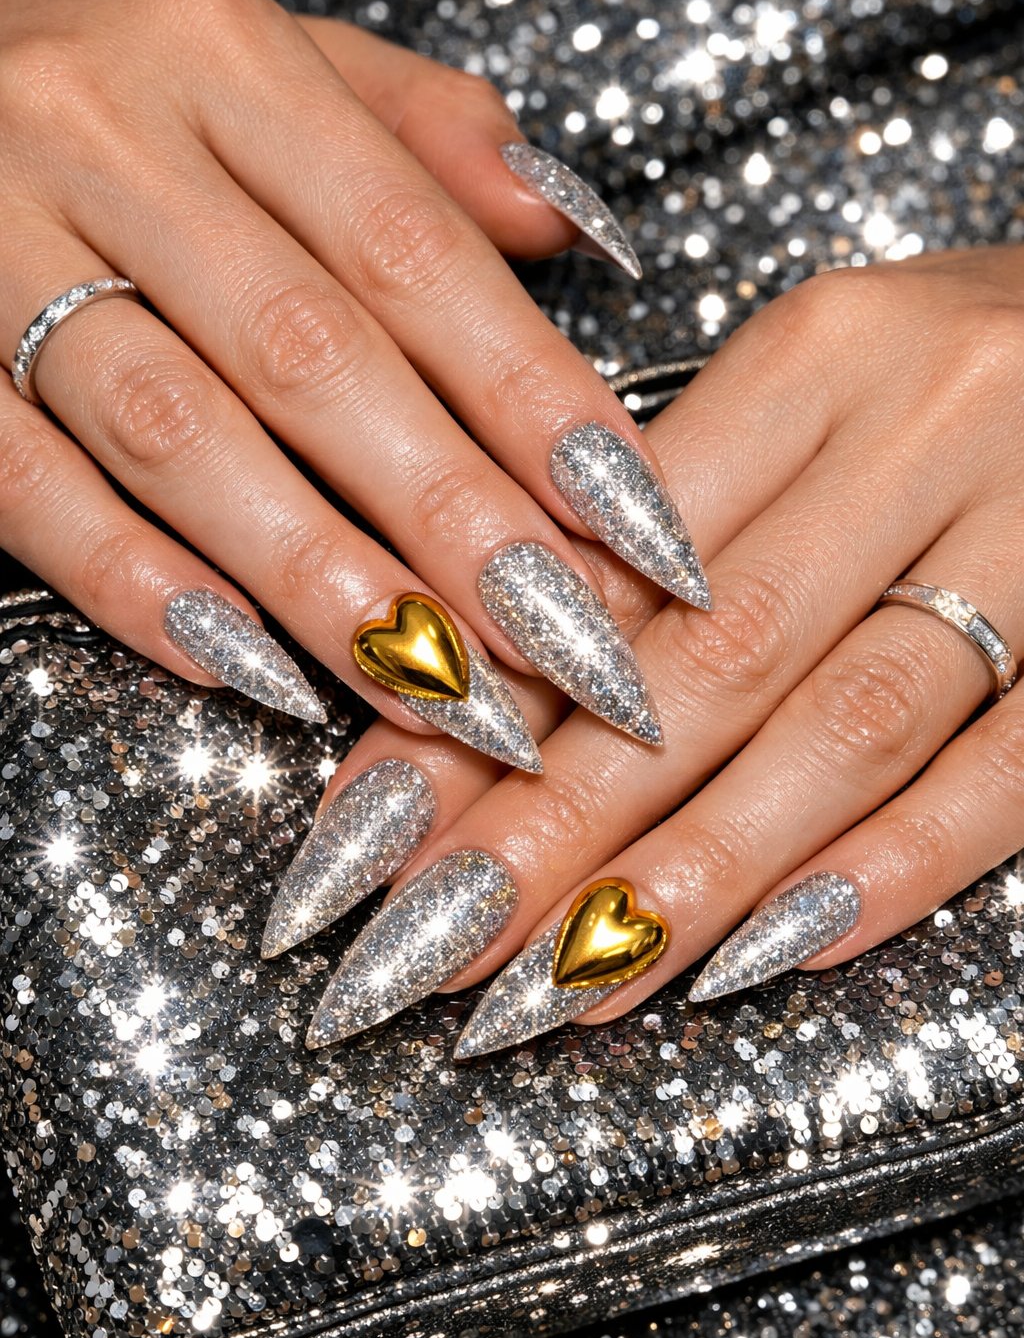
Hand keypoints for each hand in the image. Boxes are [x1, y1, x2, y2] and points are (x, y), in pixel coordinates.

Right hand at [0, 0, 705, 767]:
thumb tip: (570, 226)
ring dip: (318, 576)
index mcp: (226, 62)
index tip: (635, 527)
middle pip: (314, 359)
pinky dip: (132, 581)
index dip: (536, 401)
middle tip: (566, 646)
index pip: (418, 255)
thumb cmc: (110, 74)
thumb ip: (420, 135)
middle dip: (453, 520)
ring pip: (177, 436)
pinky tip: (242, 665)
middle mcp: (109, 141)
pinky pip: (23, 482)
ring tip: (435, 686)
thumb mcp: (268, 57)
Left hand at [281, 246, 1023, 1051]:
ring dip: (695, 872)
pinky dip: (893, 869)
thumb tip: (492, 684)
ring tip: (567, 984)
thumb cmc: (954, 376)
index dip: (488, 704)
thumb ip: (670, 514)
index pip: (615, 556)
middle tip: (432, 944)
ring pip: (850, 728)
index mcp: (821, 353)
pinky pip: (1011, 774)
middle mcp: (932, 428)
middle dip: (555, 822)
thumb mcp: (810, 386)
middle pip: (712, 658)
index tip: (374, 828)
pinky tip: (773, 954)